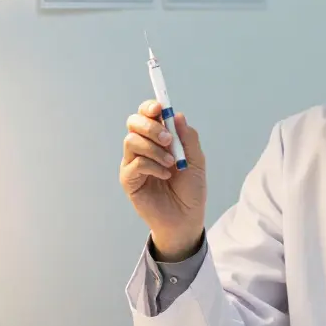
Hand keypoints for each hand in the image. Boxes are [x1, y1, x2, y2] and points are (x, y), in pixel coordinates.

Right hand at [119, 100, 206, 259]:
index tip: (160, 108)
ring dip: (154, 149)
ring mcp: (133, 163)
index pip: (147, 115)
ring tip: (171, 164)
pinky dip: (152, 166)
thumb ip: (188, 138)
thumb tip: (177, 115)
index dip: (150, 107)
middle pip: (133, 122)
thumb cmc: (191, 189)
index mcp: (158, 139)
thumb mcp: (196, 160)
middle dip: (150, 126)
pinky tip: (165, 176)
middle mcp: (143, 147)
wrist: (187, 218)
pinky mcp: (129, 180)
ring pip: (132, 141)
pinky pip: (135, 164)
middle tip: (169, 140)